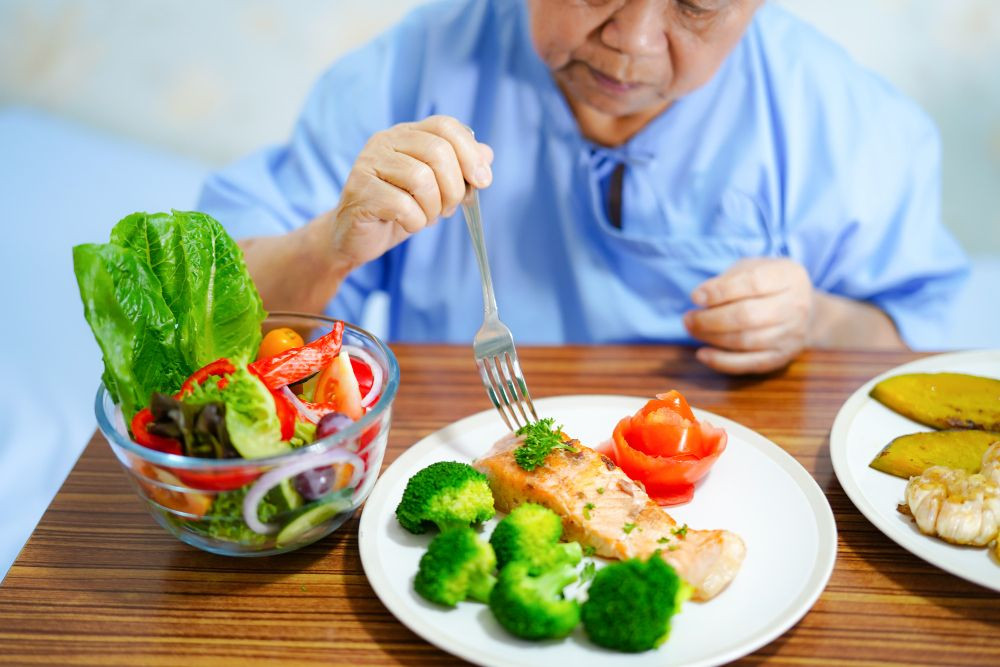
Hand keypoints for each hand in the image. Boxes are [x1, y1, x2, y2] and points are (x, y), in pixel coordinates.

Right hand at [323, 115, 493, 270]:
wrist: (358, 237)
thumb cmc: (399, 209)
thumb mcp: (437, 188)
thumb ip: (460, 169)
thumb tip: (487, 154)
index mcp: (406, 134)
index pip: (445, 126)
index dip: (470, 153)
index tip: (483, 181)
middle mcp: (385, 141)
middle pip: (437, 152)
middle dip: (454, 188)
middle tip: (448, 208)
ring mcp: (368, 164)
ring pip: (421, 179)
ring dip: (433, 208)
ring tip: (425, 217)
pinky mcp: (360, 191)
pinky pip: (402, 205)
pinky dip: (415, 221)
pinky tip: (408, 224)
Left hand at [683, 258, 813, 374]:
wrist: (806, 311)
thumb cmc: (769, 285)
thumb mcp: (753, 268)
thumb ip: (729, 279)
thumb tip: (701, 297)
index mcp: (788, 276)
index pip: (752, 283)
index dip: (720, 291)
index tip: (695, 297)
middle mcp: (795, 306)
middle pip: (747, 315)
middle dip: (710, 319)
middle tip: (687, 318)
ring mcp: (791, 335)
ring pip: (745, 341)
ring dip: (712, 337)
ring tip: (692, 330)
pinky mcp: (782, 357)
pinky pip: (749, 364)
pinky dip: (722, 361)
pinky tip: (702, 354)